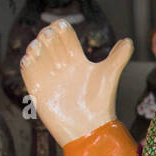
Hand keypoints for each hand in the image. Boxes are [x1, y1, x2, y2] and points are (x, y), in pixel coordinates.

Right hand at [20, 20, 133, 146]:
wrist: (88, 128)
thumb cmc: (100, 103)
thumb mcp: (109, 76)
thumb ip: (118, 57)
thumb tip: (129, 40)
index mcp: (77, 59)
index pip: (64, 35)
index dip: (60, 28)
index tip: (61, 27)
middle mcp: (62, 66)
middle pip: (49, 41)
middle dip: (47, 36)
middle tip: (48, 36)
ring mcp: (49, 77)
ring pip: (36, 54)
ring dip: (35, 47)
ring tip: (37, 47)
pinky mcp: (38, 90)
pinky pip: (28, 72)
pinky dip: (27, 63)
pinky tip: (29, 59)